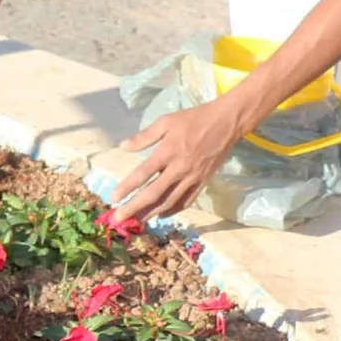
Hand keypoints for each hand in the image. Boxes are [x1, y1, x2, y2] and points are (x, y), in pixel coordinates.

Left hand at [111, 98, 248, 221]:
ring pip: (170, 201)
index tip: (113, 198)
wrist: (227, 122)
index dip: (127, 187)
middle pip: (154, 193)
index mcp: (168, 152)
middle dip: (135, 208)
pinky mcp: (203, 182)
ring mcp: (193, 177)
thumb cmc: (194, 119)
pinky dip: (173, 210)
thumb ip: (144, 136)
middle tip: (119, 219)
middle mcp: (179, 168)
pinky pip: (187, 200)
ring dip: (151, 213)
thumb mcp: (166, 121)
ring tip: (137, 221)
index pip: (143, 174)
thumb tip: (123, 147)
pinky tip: (161, 214)